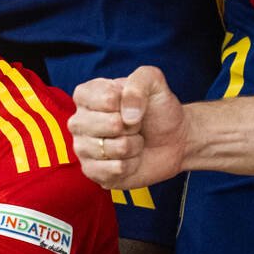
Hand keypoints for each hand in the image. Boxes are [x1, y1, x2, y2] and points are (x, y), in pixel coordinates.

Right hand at [68, 66, 186, 190]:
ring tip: (134, 140)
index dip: (119, 102)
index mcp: (86, 95)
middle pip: (101, 124)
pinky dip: (131, 165)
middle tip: (134, 125)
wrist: (174, 139)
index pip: (96, 98)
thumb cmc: (158, 109)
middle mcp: (79, 122)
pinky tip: (132, 158)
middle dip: (129, 126)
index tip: (129, 103)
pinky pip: (113, 170)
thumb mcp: (153, 81)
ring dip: (132, 146)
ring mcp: (83, 148)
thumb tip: (126, 116)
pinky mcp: (94, 172)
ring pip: (110, 149)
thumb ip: (138, 82)